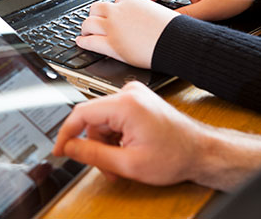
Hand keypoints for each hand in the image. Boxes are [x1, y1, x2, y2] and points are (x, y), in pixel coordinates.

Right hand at [52, 82, 260, 190]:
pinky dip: (116, 137)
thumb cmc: (175, 155)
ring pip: (103, 122)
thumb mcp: (128, 163)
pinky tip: (126, 150)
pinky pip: (114, 118)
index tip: (59, 149)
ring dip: (106, 144)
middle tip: (106, 168)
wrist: (200, 151)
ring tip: (121, 163)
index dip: (66, 134)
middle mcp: (128, 93)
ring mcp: (134, 95)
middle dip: (95, 146)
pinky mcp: (137, 101)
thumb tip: (69, 148)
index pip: (81, 113)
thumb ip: (92, 155)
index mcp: (125, 104)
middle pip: (93, 120)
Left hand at [77, 0, 178, 68]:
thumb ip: (143, 12)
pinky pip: (90, 41)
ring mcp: (113, 27)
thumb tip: (140, 18)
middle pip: (96, 9)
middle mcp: (119, 11)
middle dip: (93, 15)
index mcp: (131, 1)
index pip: (113, 3)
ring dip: (85, 27)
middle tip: (93, 22)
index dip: (109, 11)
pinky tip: (81, 42)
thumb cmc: (171, 30)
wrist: (176, 42)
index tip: (109, 16)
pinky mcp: (111, 44)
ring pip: (88, 23)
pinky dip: (82, 41)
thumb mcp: (157, 11)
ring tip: (85, 32)